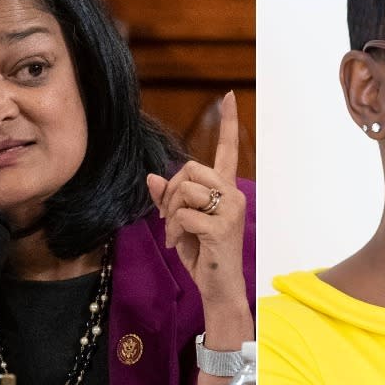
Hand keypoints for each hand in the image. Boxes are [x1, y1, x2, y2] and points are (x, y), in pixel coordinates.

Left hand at [147, 92, 246, 304]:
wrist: (219, 288)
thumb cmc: (202, 254)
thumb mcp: (181, 222)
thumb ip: (169, 199)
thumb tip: (152, 177)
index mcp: (226, 190)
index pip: (228, 150)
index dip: (229, 123)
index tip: (230, 96)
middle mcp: (233, 194)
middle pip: (190, 168)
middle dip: (171, 191)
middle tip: (170, 216)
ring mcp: (230, 210)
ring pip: (185, 189)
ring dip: (170, 212)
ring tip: (175, 232)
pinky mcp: (222, 227)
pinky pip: (183, 214)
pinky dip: (172, 229)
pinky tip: (177, 243)